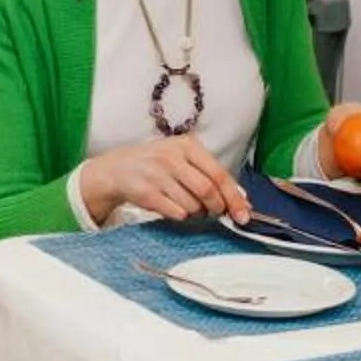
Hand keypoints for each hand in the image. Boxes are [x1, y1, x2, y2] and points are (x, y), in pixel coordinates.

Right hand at [78, 135, 250, 225]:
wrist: (116, 169)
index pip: (219, 174)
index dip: (234, 198)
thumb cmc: (156, 165)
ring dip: (196, 213)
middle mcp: (171, 157)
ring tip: (187, 205)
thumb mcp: (182, 159)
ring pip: (192, 205)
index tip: (243, 215)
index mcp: (186, 146)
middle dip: (216, 207)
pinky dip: (179, 215)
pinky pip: (175, 212)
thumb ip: (209, 175)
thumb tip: (240, 201)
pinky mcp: (145, 192)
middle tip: (214, 212)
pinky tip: (171, 206)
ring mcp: (156, 174)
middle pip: (207, 191)